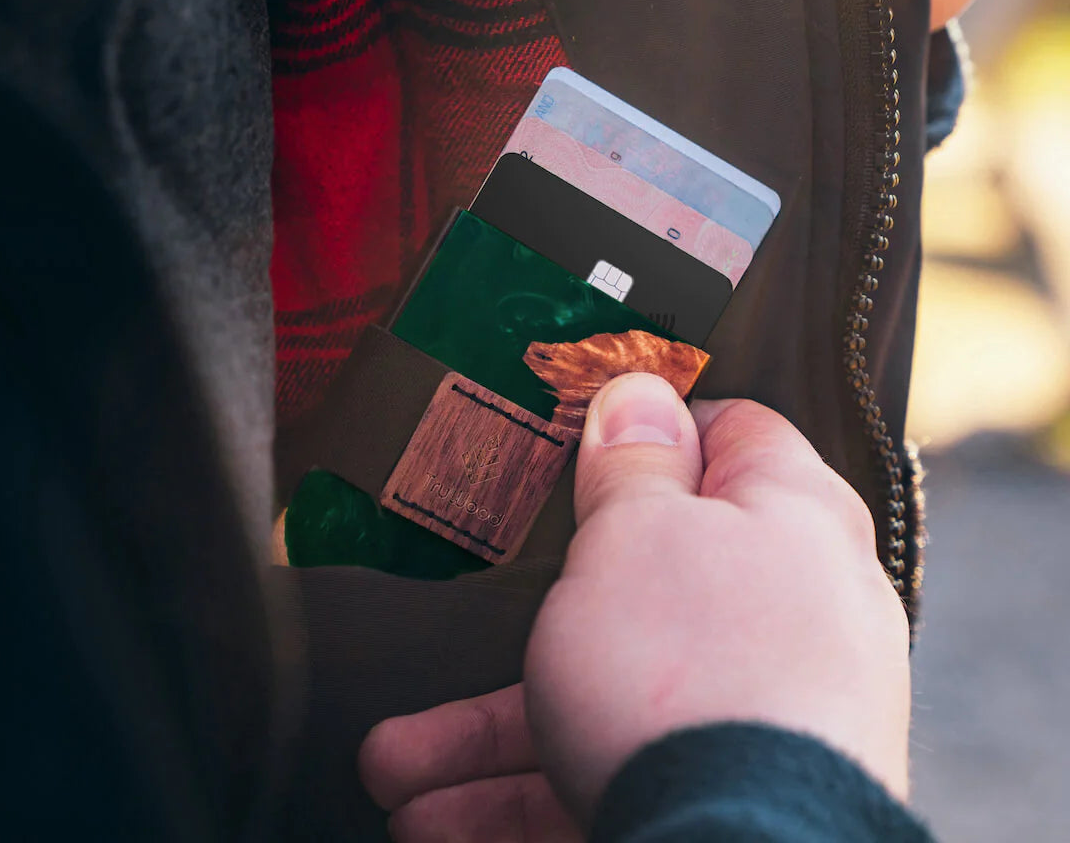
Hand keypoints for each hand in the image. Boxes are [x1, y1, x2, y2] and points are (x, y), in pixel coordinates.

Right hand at [360, 375, 910, 834]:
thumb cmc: (688, 679)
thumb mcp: (633, 537)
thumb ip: (632, 461)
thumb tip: (641, 389)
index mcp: (787, 516)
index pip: (729, 432)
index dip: (653, 428)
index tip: (583, 444)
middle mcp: (787, 605)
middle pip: (641, 578)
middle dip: (528, 611)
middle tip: (460, 624)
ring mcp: (763, 703)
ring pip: (611, 688)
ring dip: (493, 731)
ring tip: (401, 770)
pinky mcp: (731, 782)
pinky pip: (620, 762)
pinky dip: (532, 792)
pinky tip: (441, 820)